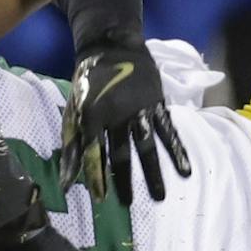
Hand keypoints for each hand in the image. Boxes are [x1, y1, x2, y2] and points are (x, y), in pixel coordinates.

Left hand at [61, 40, 189, 204]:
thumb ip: (71, 146)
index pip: (93, 153)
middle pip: (120, 154)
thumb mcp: (73, 111)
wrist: (111, 46)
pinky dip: (177, 150)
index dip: (96, 176)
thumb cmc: (88, 83)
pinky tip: (185, 170)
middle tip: (128, 204)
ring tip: (160, 196)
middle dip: (124, 181)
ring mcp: (139, 110)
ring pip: (146, 146)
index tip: (101, 200)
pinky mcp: (157, 104)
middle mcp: (116, 115)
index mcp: (92, 116)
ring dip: (153, 172)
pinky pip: (168, 131)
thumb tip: (65, 182)